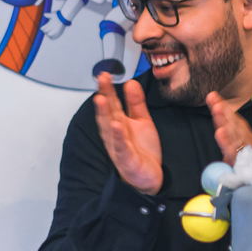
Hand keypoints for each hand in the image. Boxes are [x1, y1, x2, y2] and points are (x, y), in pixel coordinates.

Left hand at [41, 16, 67, 39]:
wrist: (65, 17)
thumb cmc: (58, 15)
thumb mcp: (52, 14)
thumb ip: (48, 15)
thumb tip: (44, 14)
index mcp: (50, 24)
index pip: (43, 28)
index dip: (42, 28)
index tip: (42, 28)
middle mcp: (52, 28)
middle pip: (45, 31)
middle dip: (44, 31)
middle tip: (44, 30)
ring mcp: (56, 31)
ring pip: (49, 35)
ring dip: (48, 34)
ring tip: (48, 33)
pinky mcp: (59, 33)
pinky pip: (54, 37)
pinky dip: (51, 37)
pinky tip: (51, 36)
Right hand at [93, 73, 162, 194]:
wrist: (149, 176)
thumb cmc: (142, 150)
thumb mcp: (142, 121)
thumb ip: (136, 103)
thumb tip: (131, 82)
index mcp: (119, 123)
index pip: (112, 103)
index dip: (108, 88)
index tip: (105, 74)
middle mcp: (115, 134)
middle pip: (108, 113)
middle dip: (104, 95)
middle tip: (102, 79)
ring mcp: (118, 147)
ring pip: (109, 129)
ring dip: (104, 114)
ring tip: (102, 99)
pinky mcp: (126, 160)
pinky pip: (120, 147)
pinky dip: (117, 137)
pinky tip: (116, 126)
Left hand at [206, 91, 251, 165]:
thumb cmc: (245, 160)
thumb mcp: (235, 145)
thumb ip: (227, 131)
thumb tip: (218, 109)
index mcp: (242, 134)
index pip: (231, 117)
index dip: (222, 106)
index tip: (212, 95)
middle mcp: (245, 139)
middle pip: (232, 123)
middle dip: (222, 110)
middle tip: (213, 99)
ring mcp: (244, 149)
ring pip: (232, 133)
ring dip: (224, 121)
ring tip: (216, 110)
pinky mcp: (241, 160)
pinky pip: (232, 151)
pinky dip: (226, 142)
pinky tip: (220, 133)